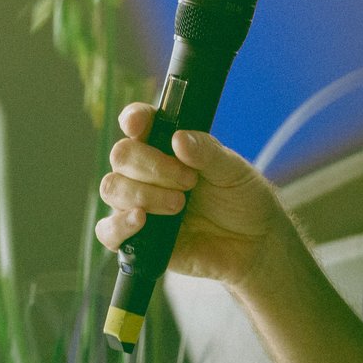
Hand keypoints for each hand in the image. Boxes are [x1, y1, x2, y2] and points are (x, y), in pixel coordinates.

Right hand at [95, 103, 285, 290]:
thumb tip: (178, 138)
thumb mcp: (234, 171)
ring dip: (143, 193)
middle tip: (189, 181)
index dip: (133, 119)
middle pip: (121, 156)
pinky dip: (119, 224)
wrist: (255, 244)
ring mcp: (140, 204)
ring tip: (180, 205)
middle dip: (152, 166)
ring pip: (112, 188)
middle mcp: (148, 172)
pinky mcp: (138, 239)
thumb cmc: (243, 200)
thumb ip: (207, 153)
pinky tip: (141, 220)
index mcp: (168, 146)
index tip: (137, 124)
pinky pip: (107, 231)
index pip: (139, 123)